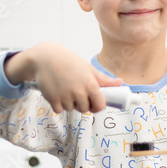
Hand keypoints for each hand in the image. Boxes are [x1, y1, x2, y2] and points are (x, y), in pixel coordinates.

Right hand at [5, 41, 121, 113]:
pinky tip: (57, 91)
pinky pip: (59, 110)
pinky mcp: (53, 100)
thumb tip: (120, 82)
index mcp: (90, 84)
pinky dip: (58, 104)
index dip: (97, 106)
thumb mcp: (88, 68)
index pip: (100, 105)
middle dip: (82, 104)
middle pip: (84, 109)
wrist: (45, 57)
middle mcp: (79, 92)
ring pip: (71, 109)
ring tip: (65, 88)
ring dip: (69, 103)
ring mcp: (65, 97)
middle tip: (76, 92)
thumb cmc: (68, 61)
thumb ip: (104, 79)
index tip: (94, 104)